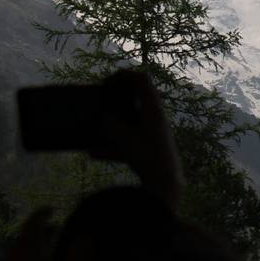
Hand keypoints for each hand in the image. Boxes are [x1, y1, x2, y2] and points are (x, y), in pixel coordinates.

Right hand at [93, 70, 183, 211]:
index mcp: (153, 110)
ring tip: (95, 126)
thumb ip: (113, 125)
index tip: (107, 81)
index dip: (125, 76)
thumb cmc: (147, 157)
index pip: (142, 80)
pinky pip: (130, 141)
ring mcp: (154, 133)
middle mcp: (155, 118)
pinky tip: (93, 153)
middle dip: (118, 98)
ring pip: (132, 121)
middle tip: (101, 99)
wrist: (166, 184)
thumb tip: (106, 117)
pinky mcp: (150, 148)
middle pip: (137, 99)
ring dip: (114, 122)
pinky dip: (114, 144)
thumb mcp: (125, 139)